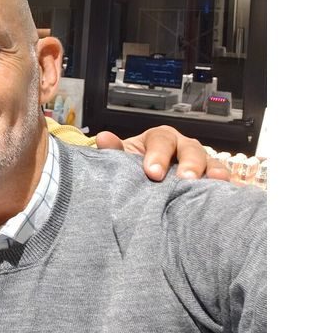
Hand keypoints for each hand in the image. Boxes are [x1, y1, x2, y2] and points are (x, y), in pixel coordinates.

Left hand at [94, 125, 226, 181]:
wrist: (145, 181)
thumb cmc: (135, 167)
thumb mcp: (123, 158)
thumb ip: (114, 150)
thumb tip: (104, 139)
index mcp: (160, 138)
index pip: (161, 140)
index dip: (158, 155)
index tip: (152, 172)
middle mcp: (183, 147)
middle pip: (191, 149)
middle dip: (190, 163)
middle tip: (185, 178)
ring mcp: (200, 163)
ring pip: (211, 162)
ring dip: (214, 171)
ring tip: (215, 181)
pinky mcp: (210, 179)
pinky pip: (221, 181)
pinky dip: (226, 186)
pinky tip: (229, 193)